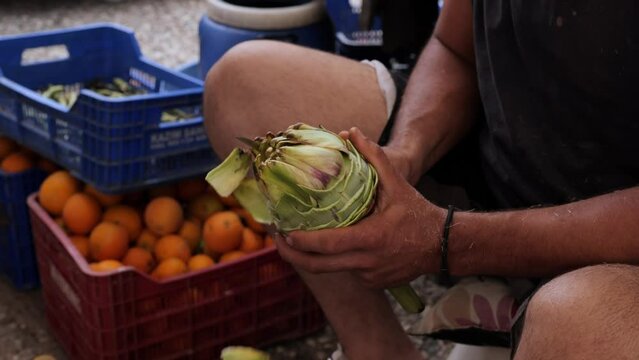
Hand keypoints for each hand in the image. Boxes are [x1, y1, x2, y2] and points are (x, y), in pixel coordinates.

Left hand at [275, 127, 445, 288]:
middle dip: (292, 256)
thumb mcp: (397, 184)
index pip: (327, 244)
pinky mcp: (373, 284)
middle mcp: (367, 262)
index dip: (301, 241)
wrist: (442, 245)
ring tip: (302, 238)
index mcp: (371, 238)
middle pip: (319, 266)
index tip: (282, 232)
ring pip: (333, 268)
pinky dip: (340, 259)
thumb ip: (374, 157)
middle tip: (277, 240)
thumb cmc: (417, 214)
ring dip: (317, 256)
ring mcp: (369, 276)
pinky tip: (340, 245)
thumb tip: (351, 132)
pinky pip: (348, 271)